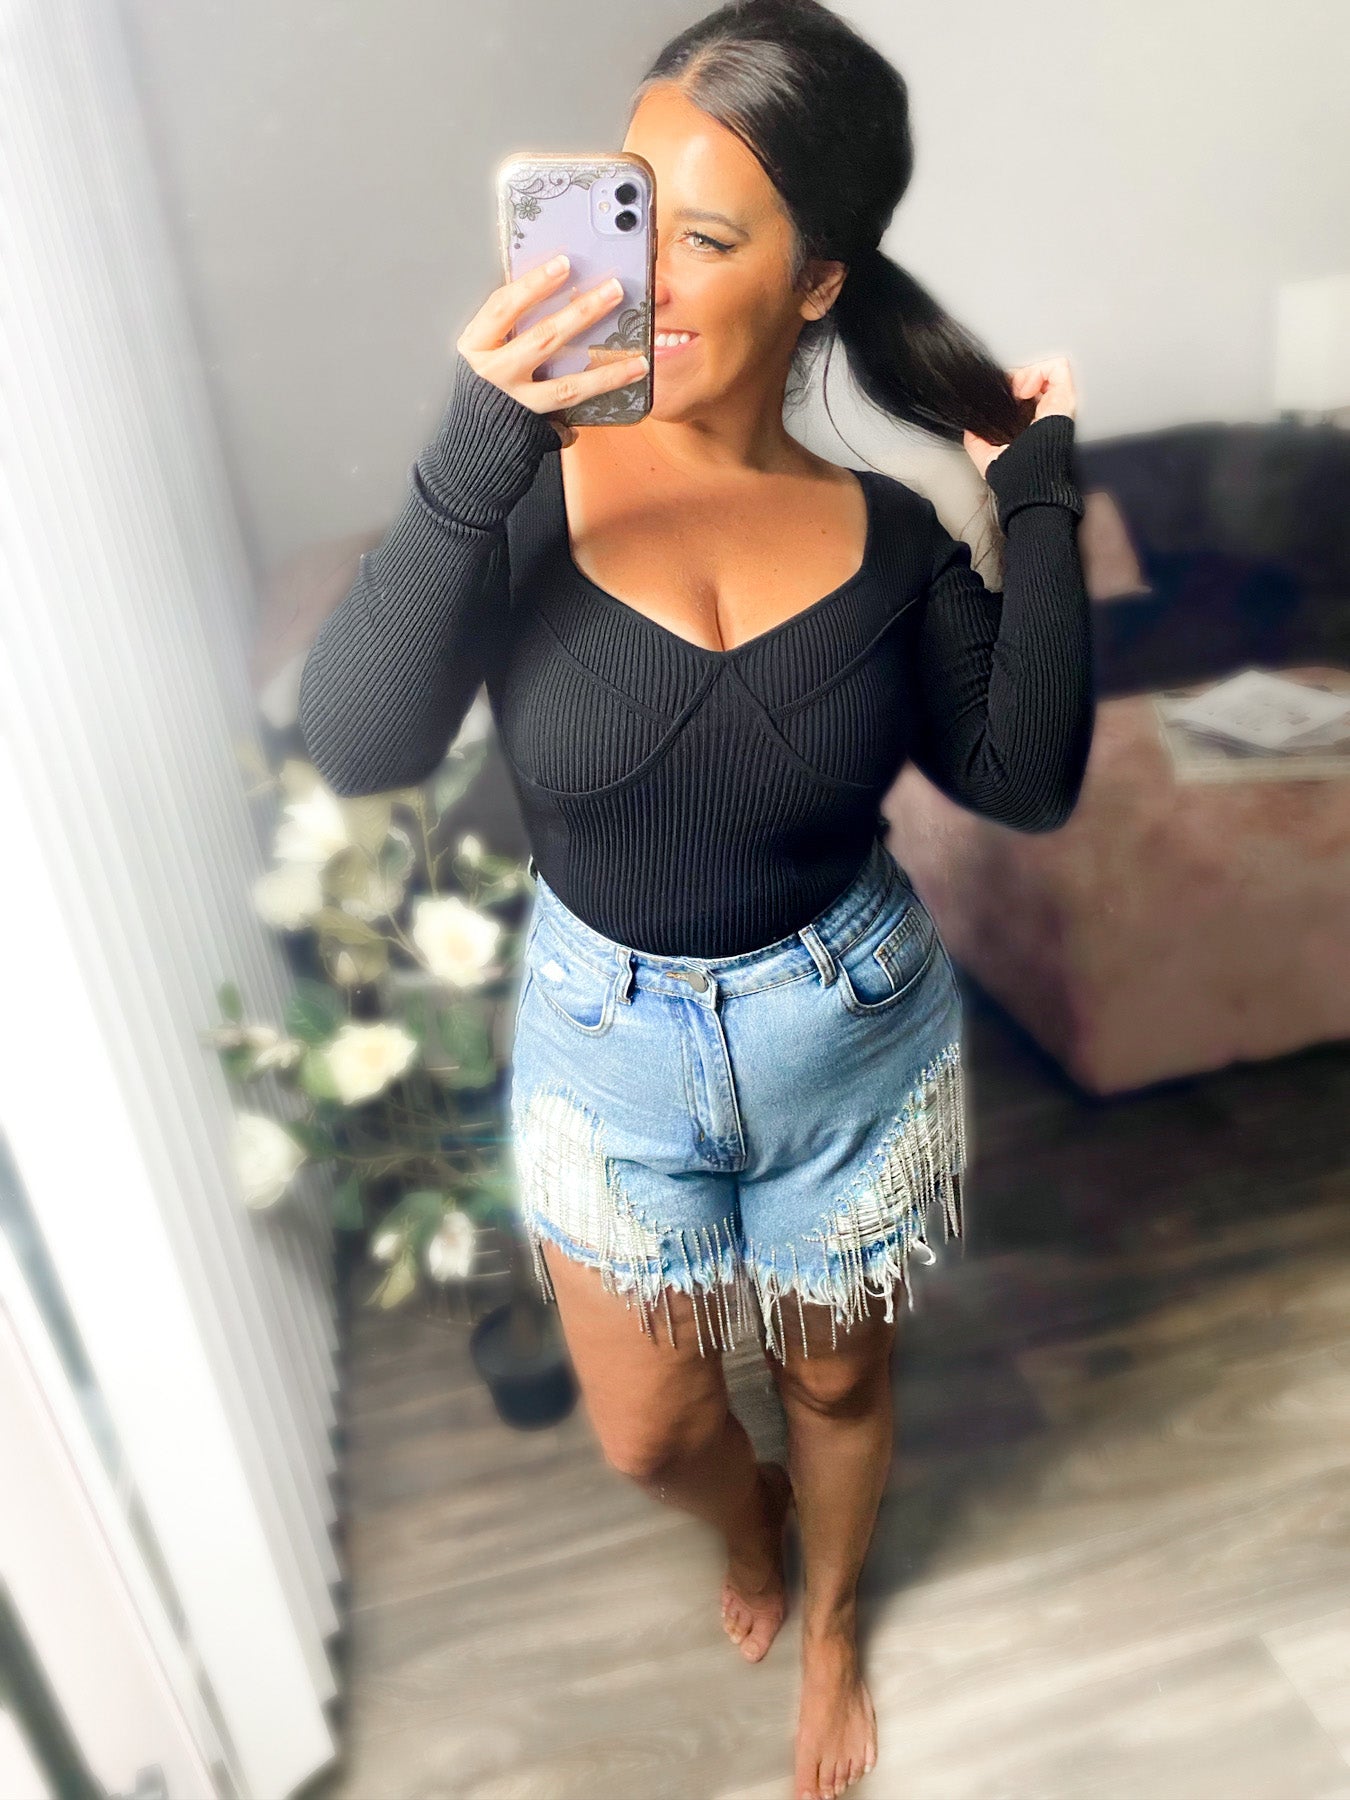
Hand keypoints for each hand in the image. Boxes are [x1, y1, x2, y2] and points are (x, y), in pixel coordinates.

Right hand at [456, 257, 648, 447]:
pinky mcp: (532, 426)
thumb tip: (560, 289)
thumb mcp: (485, 347)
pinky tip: (628, 378)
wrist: (468, 439)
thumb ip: (512, 324)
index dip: (533, 283)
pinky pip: (573, 409)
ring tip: (638, 356)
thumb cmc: (481, 383)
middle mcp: (493, 373)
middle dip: (581, 313)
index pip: (503, 306)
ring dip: (605, 369)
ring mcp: (514, 401)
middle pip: (542, 338)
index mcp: (475, 344)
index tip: (563, 263)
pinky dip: (600, 393)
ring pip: (565, 384)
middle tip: (613, 290)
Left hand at [963, 355, 1076, 479]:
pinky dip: (1040, 370)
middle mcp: (1045, 414)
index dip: (1008, 388)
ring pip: (1045, 370)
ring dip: (1026, 373)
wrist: (1028, 483)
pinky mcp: (1065, 399)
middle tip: (1006, 391)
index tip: (998, 396)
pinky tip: (1026, 387)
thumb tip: (970, 426)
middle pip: (1031, 379)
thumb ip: (976, 438)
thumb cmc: (1014, 476)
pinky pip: (1058, 368)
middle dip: (1015, 378)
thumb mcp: (985, 453)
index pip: (1021, 394)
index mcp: (1029, 425)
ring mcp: (1057, 405)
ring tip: (1017, 389)